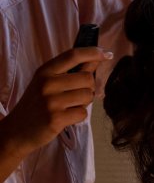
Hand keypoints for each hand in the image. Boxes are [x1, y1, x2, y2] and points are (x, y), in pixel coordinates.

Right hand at [0, 47, 112, 161]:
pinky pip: (82, 113)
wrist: (17, 130)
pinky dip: (79, 116)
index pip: (73, 55)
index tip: (106, 53)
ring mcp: (51, 101)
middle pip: (87, 78)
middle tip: (78, 95)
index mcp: (45, 71)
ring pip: (88, 96)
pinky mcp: (56, 118)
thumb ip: (69, 72)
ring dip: (85, 103)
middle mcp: (47, 83)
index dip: (93, 52)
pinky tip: (67, 117)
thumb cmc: (36, 105)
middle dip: (90, 88)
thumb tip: (95, 59)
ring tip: (70, 106)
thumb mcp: (46, 83)